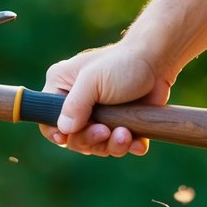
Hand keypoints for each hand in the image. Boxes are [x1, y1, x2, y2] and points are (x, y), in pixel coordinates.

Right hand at [40, 41, 174, 156]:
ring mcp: (100, 116)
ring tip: (126, 134)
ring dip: (112, 145)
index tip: (67, 139)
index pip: (47, 119)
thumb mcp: (93, 80)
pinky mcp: (121, 124)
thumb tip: (64, 131)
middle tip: (106, 132)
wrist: (158, 61)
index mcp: (62, 88)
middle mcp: (78, 104)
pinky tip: (138, 141)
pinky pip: (120, 145)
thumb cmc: (123, 63)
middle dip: (91, 140)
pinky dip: (130, 146)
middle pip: (73, 138)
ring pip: (98, 145)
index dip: (56, 133)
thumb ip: (75, 106)